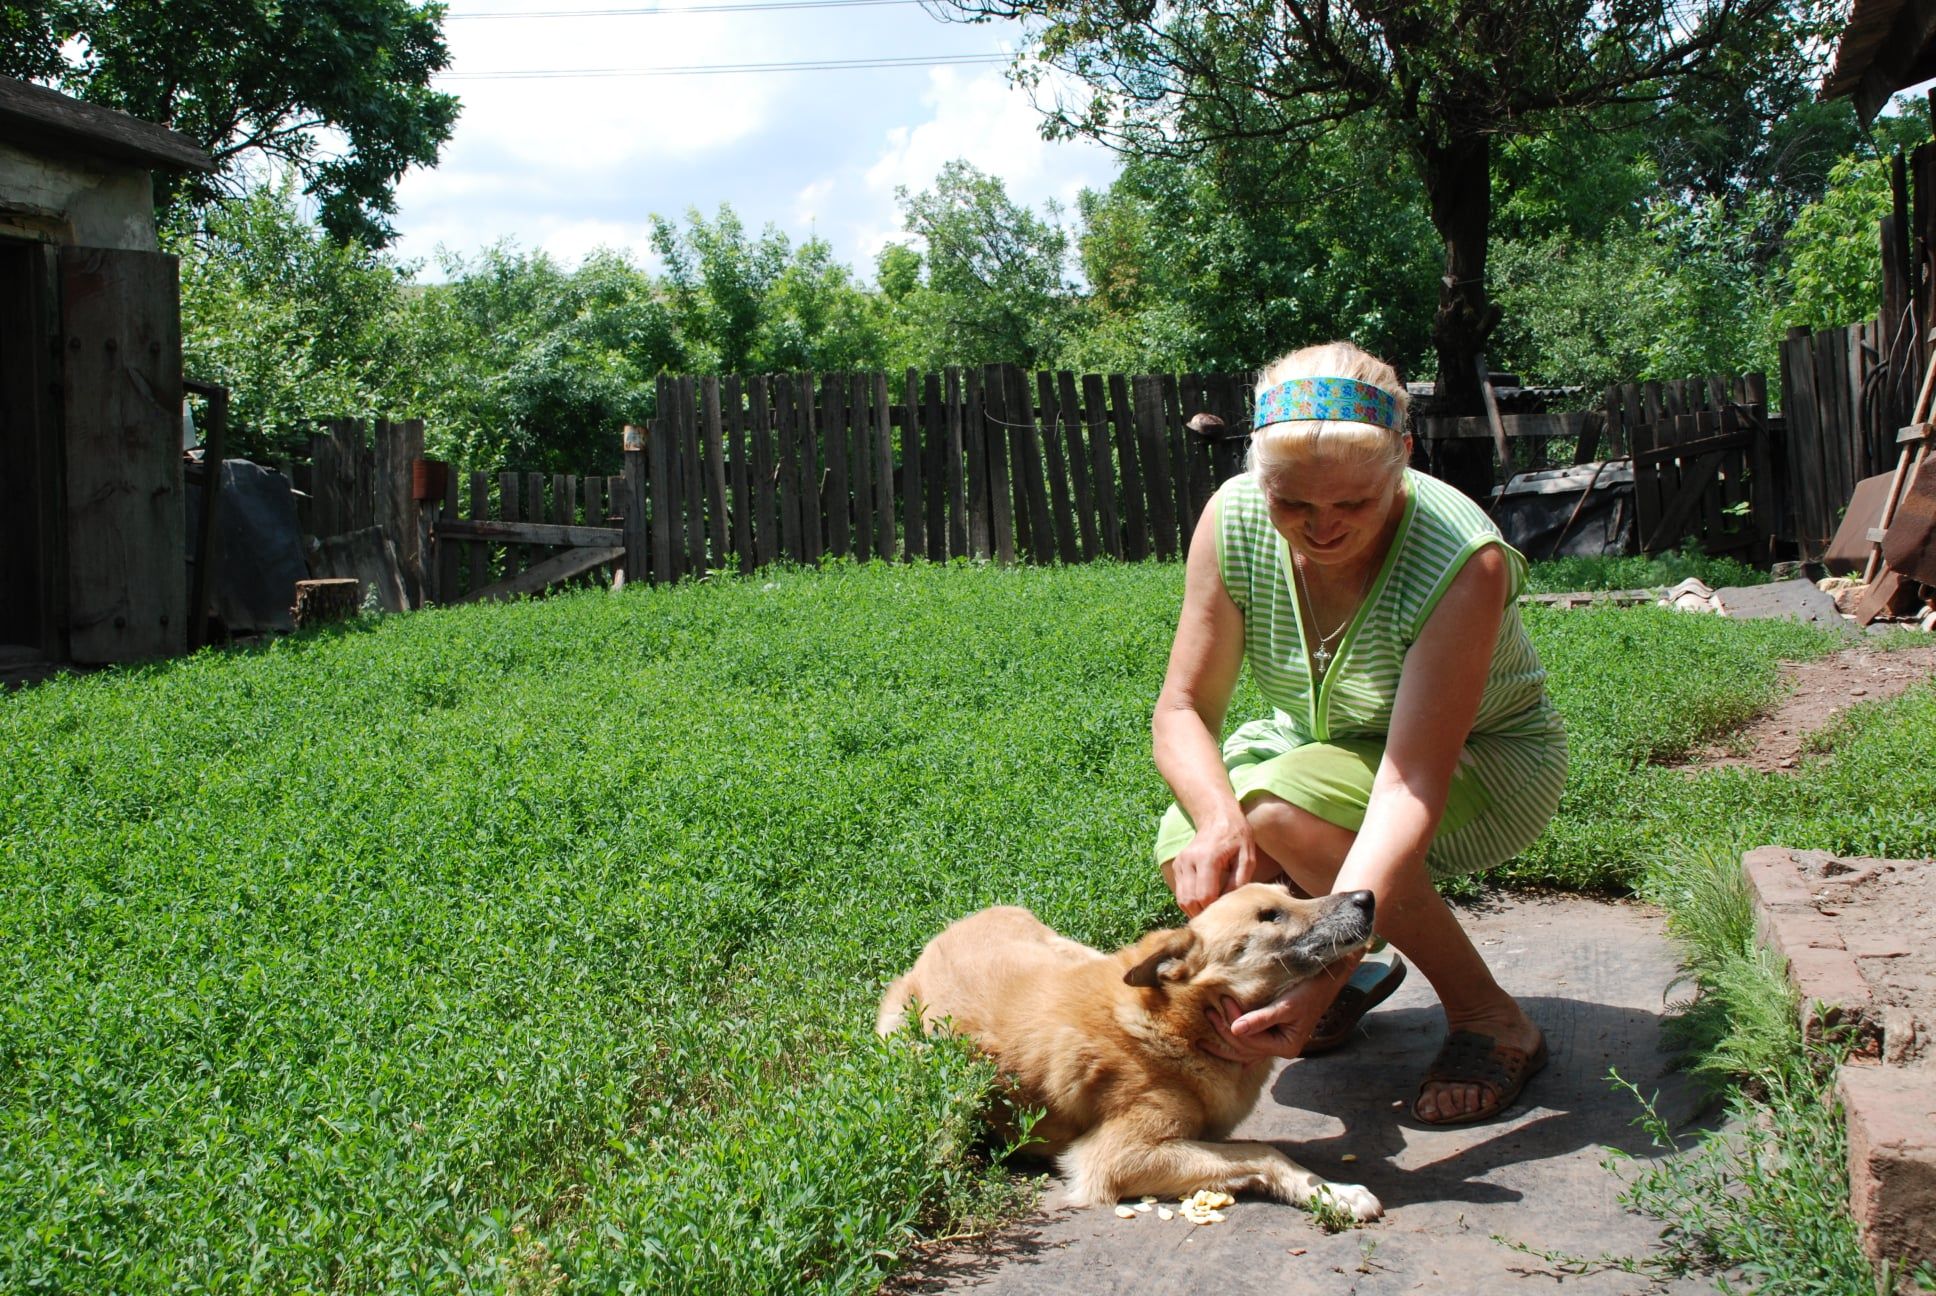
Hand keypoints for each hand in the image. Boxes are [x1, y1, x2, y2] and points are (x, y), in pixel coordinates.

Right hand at [1168, 816, 1267, 916]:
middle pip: (1190, 901)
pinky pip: (1180, 892)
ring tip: (1211, 912)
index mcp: (1207, 858)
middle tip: (1219, 918)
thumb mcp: (1247, 857)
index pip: (1204, 896)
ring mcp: (1180, 863)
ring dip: (1195, 910)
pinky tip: (1204, 901)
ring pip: (1182, 899)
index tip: (1226, 914)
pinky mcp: (1177, 866)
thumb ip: (1239, 881)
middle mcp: (1188, 861)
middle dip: (1203, 914)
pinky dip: (1190, 902)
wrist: (1218, 817)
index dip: (1214, 910)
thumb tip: (1229, 903)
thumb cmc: (1237, 838)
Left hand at [1199, 952, 1363, 1062]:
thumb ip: (1261, 1019)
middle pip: (1244, 1048)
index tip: (1225, 999)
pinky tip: (1218, 1045)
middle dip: (1224, 1030)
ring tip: (1209, 1017)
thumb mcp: (1286, 1006)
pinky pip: (1249, 1041)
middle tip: (1210, 1009)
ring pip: (1244, 1047)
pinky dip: (1234, 1040)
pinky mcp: (1272, 1031)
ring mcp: (1275, 1042)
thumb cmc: (1309, 991)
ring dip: (1225, 1033)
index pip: (1252, 1042)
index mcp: (1286, 1047)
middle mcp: (1280, 1049)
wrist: (1326, 979)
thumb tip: (1235, 1030)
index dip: (1234, 1023)